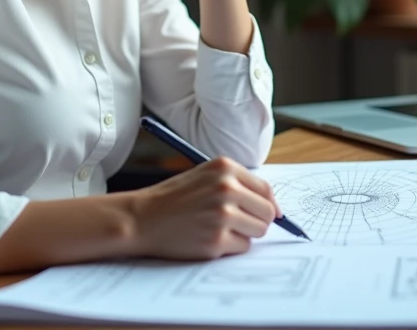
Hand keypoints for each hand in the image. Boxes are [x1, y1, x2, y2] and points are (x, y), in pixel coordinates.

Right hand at [128, 157, 281, 259]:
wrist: (142, 218)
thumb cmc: (173, 198)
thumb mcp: (205, 177)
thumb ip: (237, 185)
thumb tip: (274, 208)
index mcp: (225, 168)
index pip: (265, 189)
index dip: (269, 204)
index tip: (268, 214)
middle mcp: (226, 188)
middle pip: (267, 212)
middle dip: (257, 221)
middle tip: (238, 224)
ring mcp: (222, 215)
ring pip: (259, 231)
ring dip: (244, 234)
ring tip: (220, 230)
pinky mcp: (216, 240)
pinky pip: (243, 247)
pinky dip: (231, 247)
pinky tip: (210, 239)